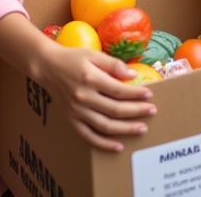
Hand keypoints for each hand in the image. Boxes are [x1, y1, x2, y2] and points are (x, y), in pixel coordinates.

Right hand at [34, 38, 155, 150]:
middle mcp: (83, 98)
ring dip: (125, 129)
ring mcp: (76, 112)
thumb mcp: (94, 54)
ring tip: (141, 128)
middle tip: (152, 111)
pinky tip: (118, 146)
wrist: (48, 68)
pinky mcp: (71, 121)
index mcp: (90, 79)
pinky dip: (104, 144)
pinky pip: (89, 136)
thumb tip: (133, 75)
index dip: (135, 94)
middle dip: (136, 112)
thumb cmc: (73, 58)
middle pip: (114, 110)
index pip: (118, 90)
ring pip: (105, 126)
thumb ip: (113, 64)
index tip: (149, 94)